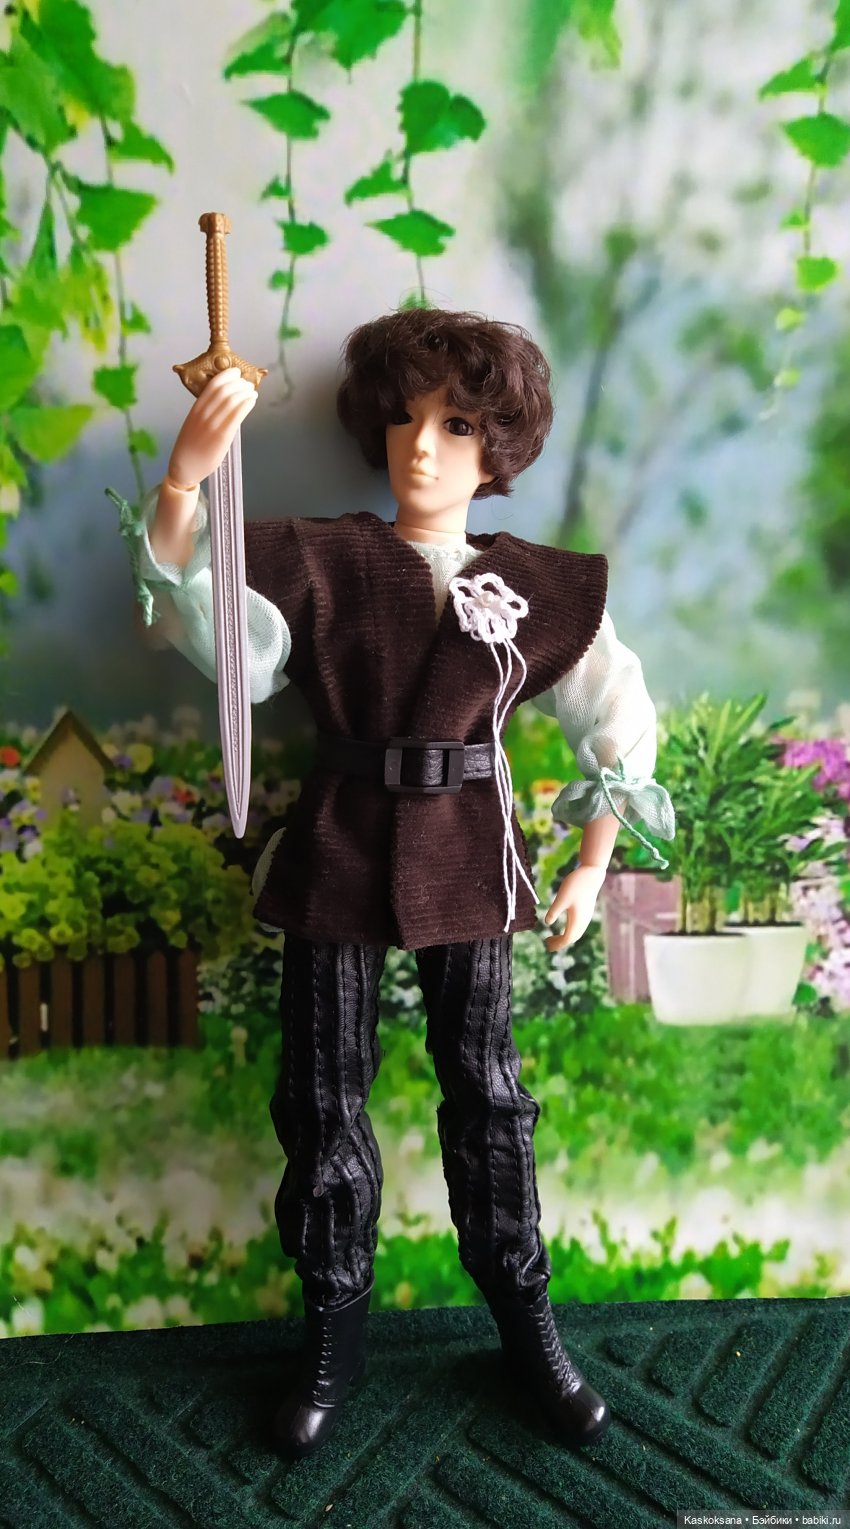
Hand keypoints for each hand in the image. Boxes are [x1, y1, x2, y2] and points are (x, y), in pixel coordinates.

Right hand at [168, 367, 257, 486]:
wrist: (184, 467)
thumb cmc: (190, 446)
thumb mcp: (194, 423)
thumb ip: (205, 412)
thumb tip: (222, 401)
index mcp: (196, 409)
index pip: (212, 385)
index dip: (226, 375)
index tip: (235, 372)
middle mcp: (204, 414)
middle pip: (224, 391)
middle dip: (239, 383)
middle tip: (247, 383)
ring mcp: (213, 425)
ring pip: (232, 401)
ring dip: (245, 393)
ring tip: (252, 392)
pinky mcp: (222, 436)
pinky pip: (237, 415)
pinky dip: (246, 404)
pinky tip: (252, 401)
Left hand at [543, 864, 606, 952]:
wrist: (591, 873)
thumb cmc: (575, 885)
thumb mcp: (561, 898)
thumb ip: (554, 911)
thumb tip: (547, 923)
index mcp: (577, 921)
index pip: (567, 939)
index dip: (557, 944)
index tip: (546, 946)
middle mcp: (583, 921)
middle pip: (572, 938)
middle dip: (560, 943)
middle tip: (547, 943)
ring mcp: (586, 916)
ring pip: (576, 933)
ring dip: (565, 938)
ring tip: (553, 938)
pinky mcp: (587, 911)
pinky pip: (579, 927)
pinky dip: (570, 931)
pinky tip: (565, 927)